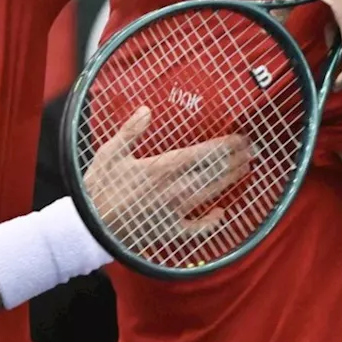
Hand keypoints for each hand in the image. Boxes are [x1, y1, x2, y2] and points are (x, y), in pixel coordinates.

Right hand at [83, 108, 250, 251]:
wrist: (90, 227)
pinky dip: (211, 222)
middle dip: (233, 161)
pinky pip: (196, 229)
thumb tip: (146, 110)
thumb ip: (130, 131)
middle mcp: (173, 189)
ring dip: (228, 182)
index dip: (223, 146)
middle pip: (211, 173)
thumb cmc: (98, 188)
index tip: (239, 138)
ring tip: (244, 170)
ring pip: (209, 195)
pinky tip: (222, 213)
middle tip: (251, 151)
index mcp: (160, 168)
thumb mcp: (110, 153)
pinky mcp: (169, 231)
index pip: (201, 154)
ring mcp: (173, 212)